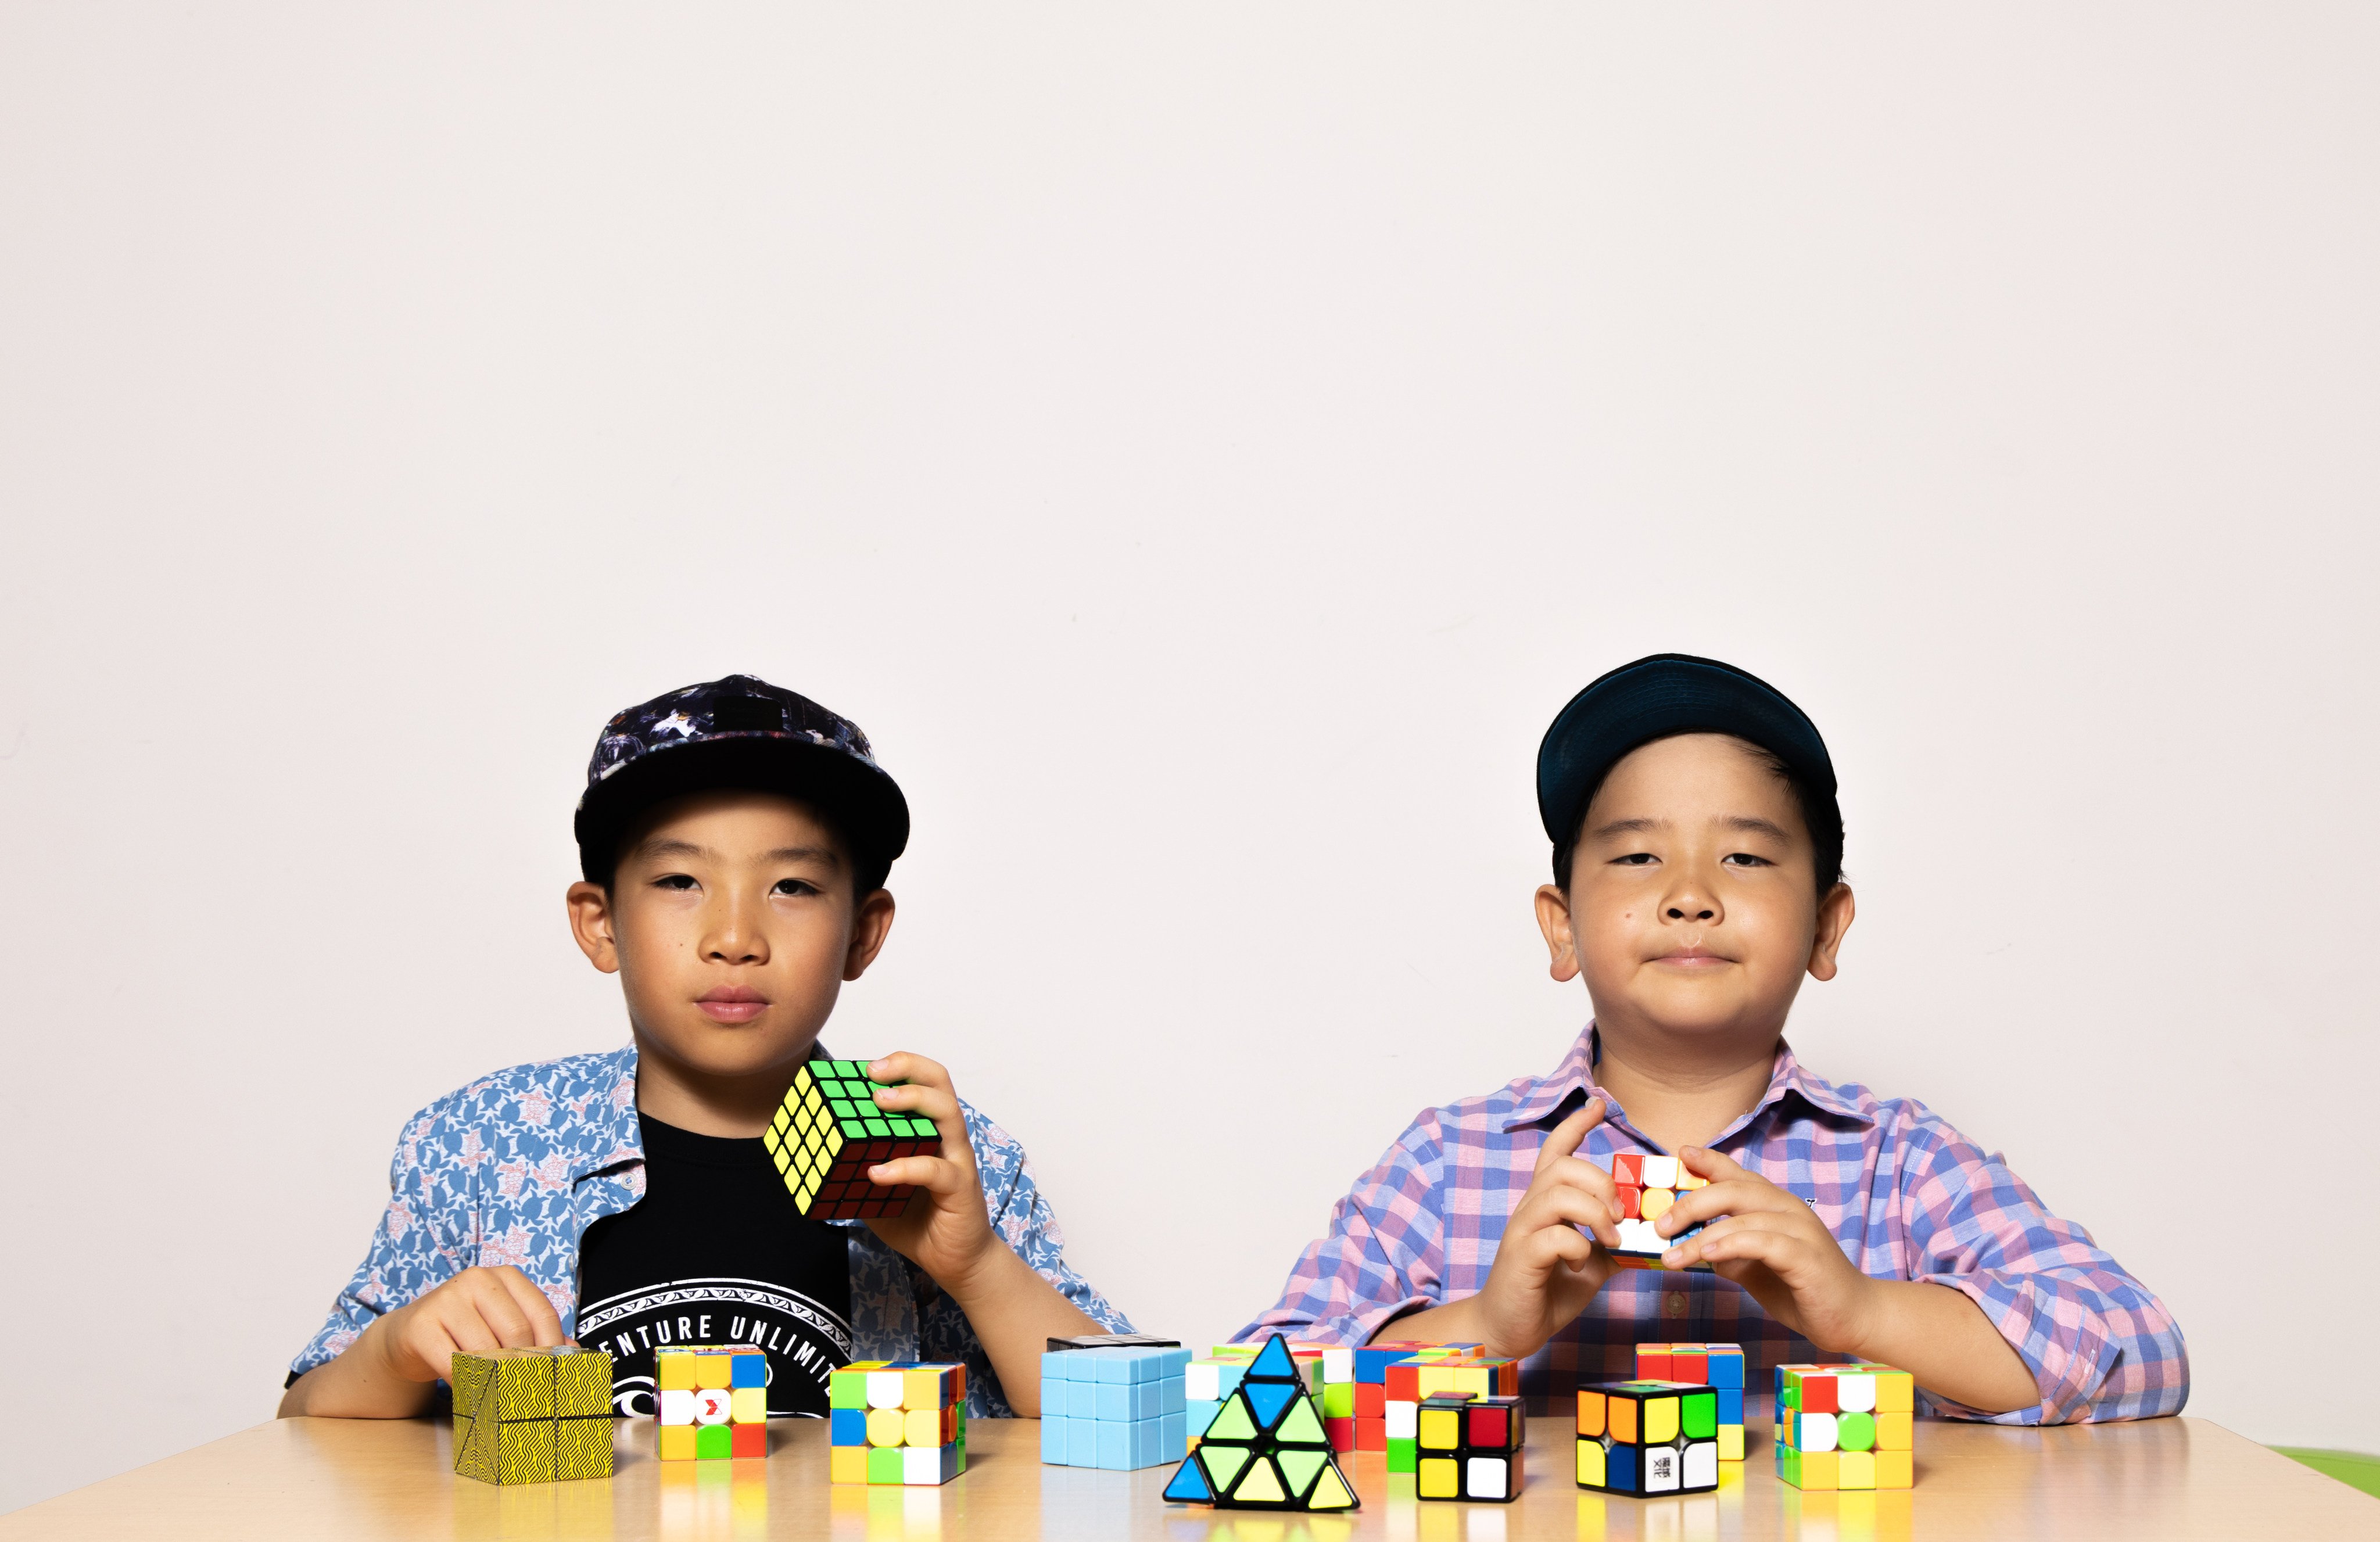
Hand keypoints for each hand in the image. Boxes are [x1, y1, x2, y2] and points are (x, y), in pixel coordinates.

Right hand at [372, 1265, 565, 1382]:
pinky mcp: (421, 1325)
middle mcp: (477, 1279)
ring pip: (486, 1349)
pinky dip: (465, 1383)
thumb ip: (537, 1335)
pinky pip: (453, 1363)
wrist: (409, 1335)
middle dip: (524, 1366)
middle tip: (526, 1391)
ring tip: (499, 1394)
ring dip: (494, 1378)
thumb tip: (573, 1352)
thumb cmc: (466, 1331)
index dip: (552, 1348)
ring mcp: (446, 1299)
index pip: (542, 1313)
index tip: (555, 1374)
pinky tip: (469, 1391)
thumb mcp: (503, 1325)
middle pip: (516, 1332)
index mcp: (505, 1277)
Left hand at [858, 1052, 1002, 1295]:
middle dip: (907, 1067)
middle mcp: (947, 1137)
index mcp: (929, 1130)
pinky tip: (878, 1173)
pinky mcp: (960, 1187)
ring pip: (948, 1112)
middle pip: (940, 1083)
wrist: (955, 1261)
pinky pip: (935, 1169)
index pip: (921, 1082)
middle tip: (872, 1072)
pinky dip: (904, 1167)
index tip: (864, 1067)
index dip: (897, 1066)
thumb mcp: (877, 1190)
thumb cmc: (918, 1220)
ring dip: (912, 1100)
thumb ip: (857, 1169)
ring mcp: (957, 1159)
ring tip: (880, 1101)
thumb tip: (814, 1157)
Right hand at [1465, 1099, 1622, 1360]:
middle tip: (1620, 1215)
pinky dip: (1579, 1246)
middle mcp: (1530, 1208)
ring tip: (1610, 1239)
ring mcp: (1523, 1230)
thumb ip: (1611, 1242)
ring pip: (1558, 1193)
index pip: (1555, 1150)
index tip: (1598, 1105)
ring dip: (1595, 1213)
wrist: (1509, 1327)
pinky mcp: (1521, 1256)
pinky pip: (1554, 1235)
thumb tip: (1649, 1233)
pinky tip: (1583, 1264)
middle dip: (1602, 1183)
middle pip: (1563, 1166)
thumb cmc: (1548, 1290)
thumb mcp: (1590, 1262)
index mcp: (1545, 1203)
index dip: (1575, 1124)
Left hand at [1654, 1145, 1878, 1351]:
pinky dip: (1732, 1245)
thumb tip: (1695, 1246)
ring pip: (1743, 1217)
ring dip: (1701, 1235)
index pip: (1739, 1175)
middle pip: (1734, 1189)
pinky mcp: (1807, 1257)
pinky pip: (1764, 1243)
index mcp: (1775, 1205)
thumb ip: (1729, 1250)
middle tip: (1660, 1225)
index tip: (1682, 1153)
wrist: (1853, 1317)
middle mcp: (1788, 1209)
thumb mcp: (1754, 1267)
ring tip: (1671, 1255)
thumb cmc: (1802, 1288)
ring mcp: (1800, 1231)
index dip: (1710, 1162)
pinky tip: (1708, 1257)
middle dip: (1691, 1204)